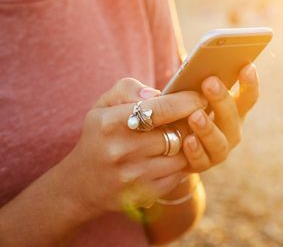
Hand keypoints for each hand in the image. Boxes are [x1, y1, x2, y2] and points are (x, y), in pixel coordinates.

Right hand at [58, 78, 206, 216]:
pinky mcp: (145, 194)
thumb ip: (128, 89)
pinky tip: (171, 156)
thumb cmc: (99, 135)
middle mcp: (121, 151)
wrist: (82, 183)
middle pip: (176, 132)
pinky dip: (179, 164)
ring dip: (186, 144)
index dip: (187, 101)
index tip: (200, 97)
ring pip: (181, 155)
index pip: (162, 109)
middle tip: (195, 116)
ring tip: (181, 135)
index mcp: (111, 123)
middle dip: (190, 122)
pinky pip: (178, 174)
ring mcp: (133, 176)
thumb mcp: (103, 105)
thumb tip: (158, 93)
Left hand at [182, 64, 258, 170]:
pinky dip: (195, 151)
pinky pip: (201, 160)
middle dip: (222, 99)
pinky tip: (187, 140)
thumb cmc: (182, 107)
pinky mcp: (202, 164)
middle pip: (233, 116)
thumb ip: (197, 82)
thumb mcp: (190, 93)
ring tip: (195, 116)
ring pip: (219, 142)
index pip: (248, 97)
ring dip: (208, 129)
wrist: (168, 139)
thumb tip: (197, 65)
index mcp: (234, 110)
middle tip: (209, 83)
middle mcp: (232, 130)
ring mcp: (219, 149)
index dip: (250, 83)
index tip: (247, 66)